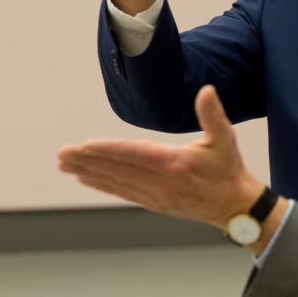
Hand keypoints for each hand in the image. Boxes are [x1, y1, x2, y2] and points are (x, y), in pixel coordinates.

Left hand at [58, 86, 264, 227]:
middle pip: (118, 169)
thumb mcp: (226, 138)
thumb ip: (213, 114)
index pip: (135, 154)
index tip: (84, 146)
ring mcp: (156, 196)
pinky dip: (101, 184)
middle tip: (62, 154)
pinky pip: (122, 191)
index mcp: (176, 164)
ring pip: (115, 182)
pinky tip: (84, 177)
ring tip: (64, 164)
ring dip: (87, 172)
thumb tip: (206, 90)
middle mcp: (162, 183)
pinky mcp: (154, 202)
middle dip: (87, 160)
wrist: (235, 206)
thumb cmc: (229, 168)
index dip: (107, 150)